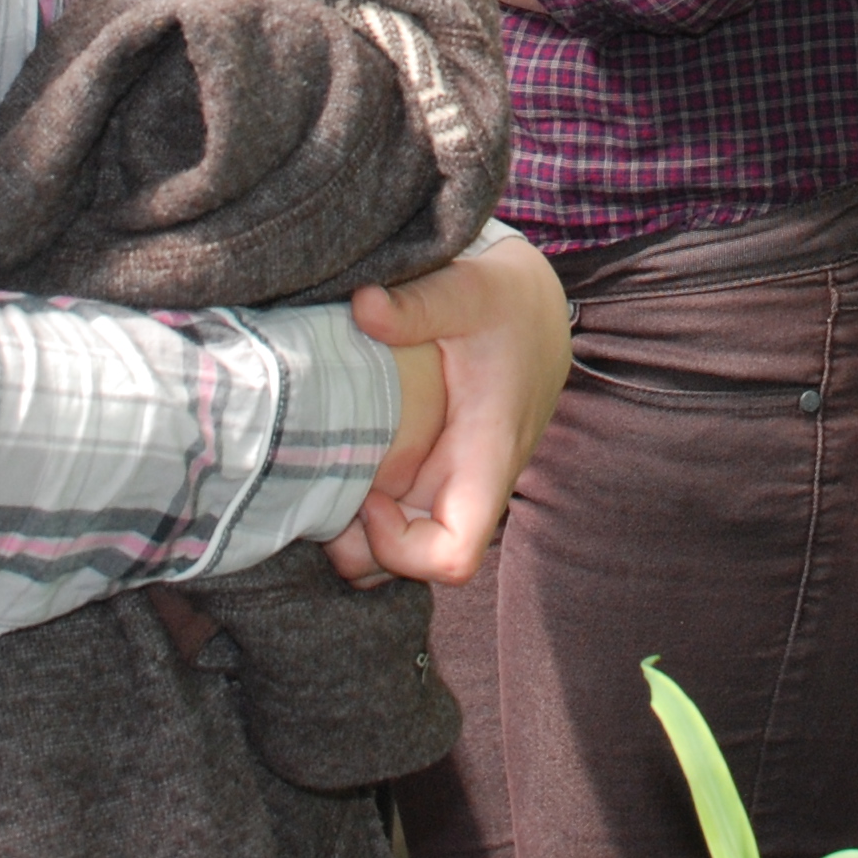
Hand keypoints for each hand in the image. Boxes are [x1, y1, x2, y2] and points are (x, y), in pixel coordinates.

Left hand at [323, 234, 569, 587]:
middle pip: (415, 567)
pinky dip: (364, 510)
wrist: (534, 305)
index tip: (370, 496)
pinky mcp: (437, 470)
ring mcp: (452, 482)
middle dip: (363, 549)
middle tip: (323, 492)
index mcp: (484, 457)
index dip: (403, 549)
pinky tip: (337, 461)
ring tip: (324, 478)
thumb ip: (417, 303)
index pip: (454, 555)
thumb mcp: (468, 290)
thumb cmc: (506, 300)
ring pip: (403, 551)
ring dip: (359, 536)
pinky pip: (400, 517)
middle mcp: (470, 484)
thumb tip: (362, 306)